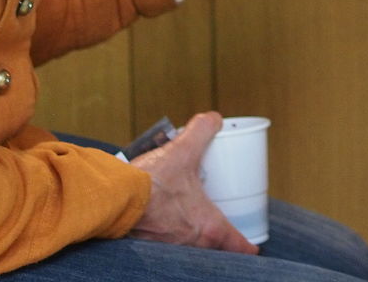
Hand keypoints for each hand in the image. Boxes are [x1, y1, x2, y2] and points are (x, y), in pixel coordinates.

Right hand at [128, 112, 256, 253]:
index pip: (237, 245)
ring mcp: (169, 248)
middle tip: (221, 224)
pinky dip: (168, 233)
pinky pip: (166, 244)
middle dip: (218, 237)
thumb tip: (214, 120)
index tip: (252, 244)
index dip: (248, 245)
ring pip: (190, 246)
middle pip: (214, 248)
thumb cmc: (152, 181)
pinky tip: (162, 217)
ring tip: (190, 217)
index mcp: (207, 226)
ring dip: (191, 234)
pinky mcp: (149, 245)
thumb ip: (202, 129)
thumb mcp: (183, 149)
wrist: (115, 197)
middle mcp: (191, 243)